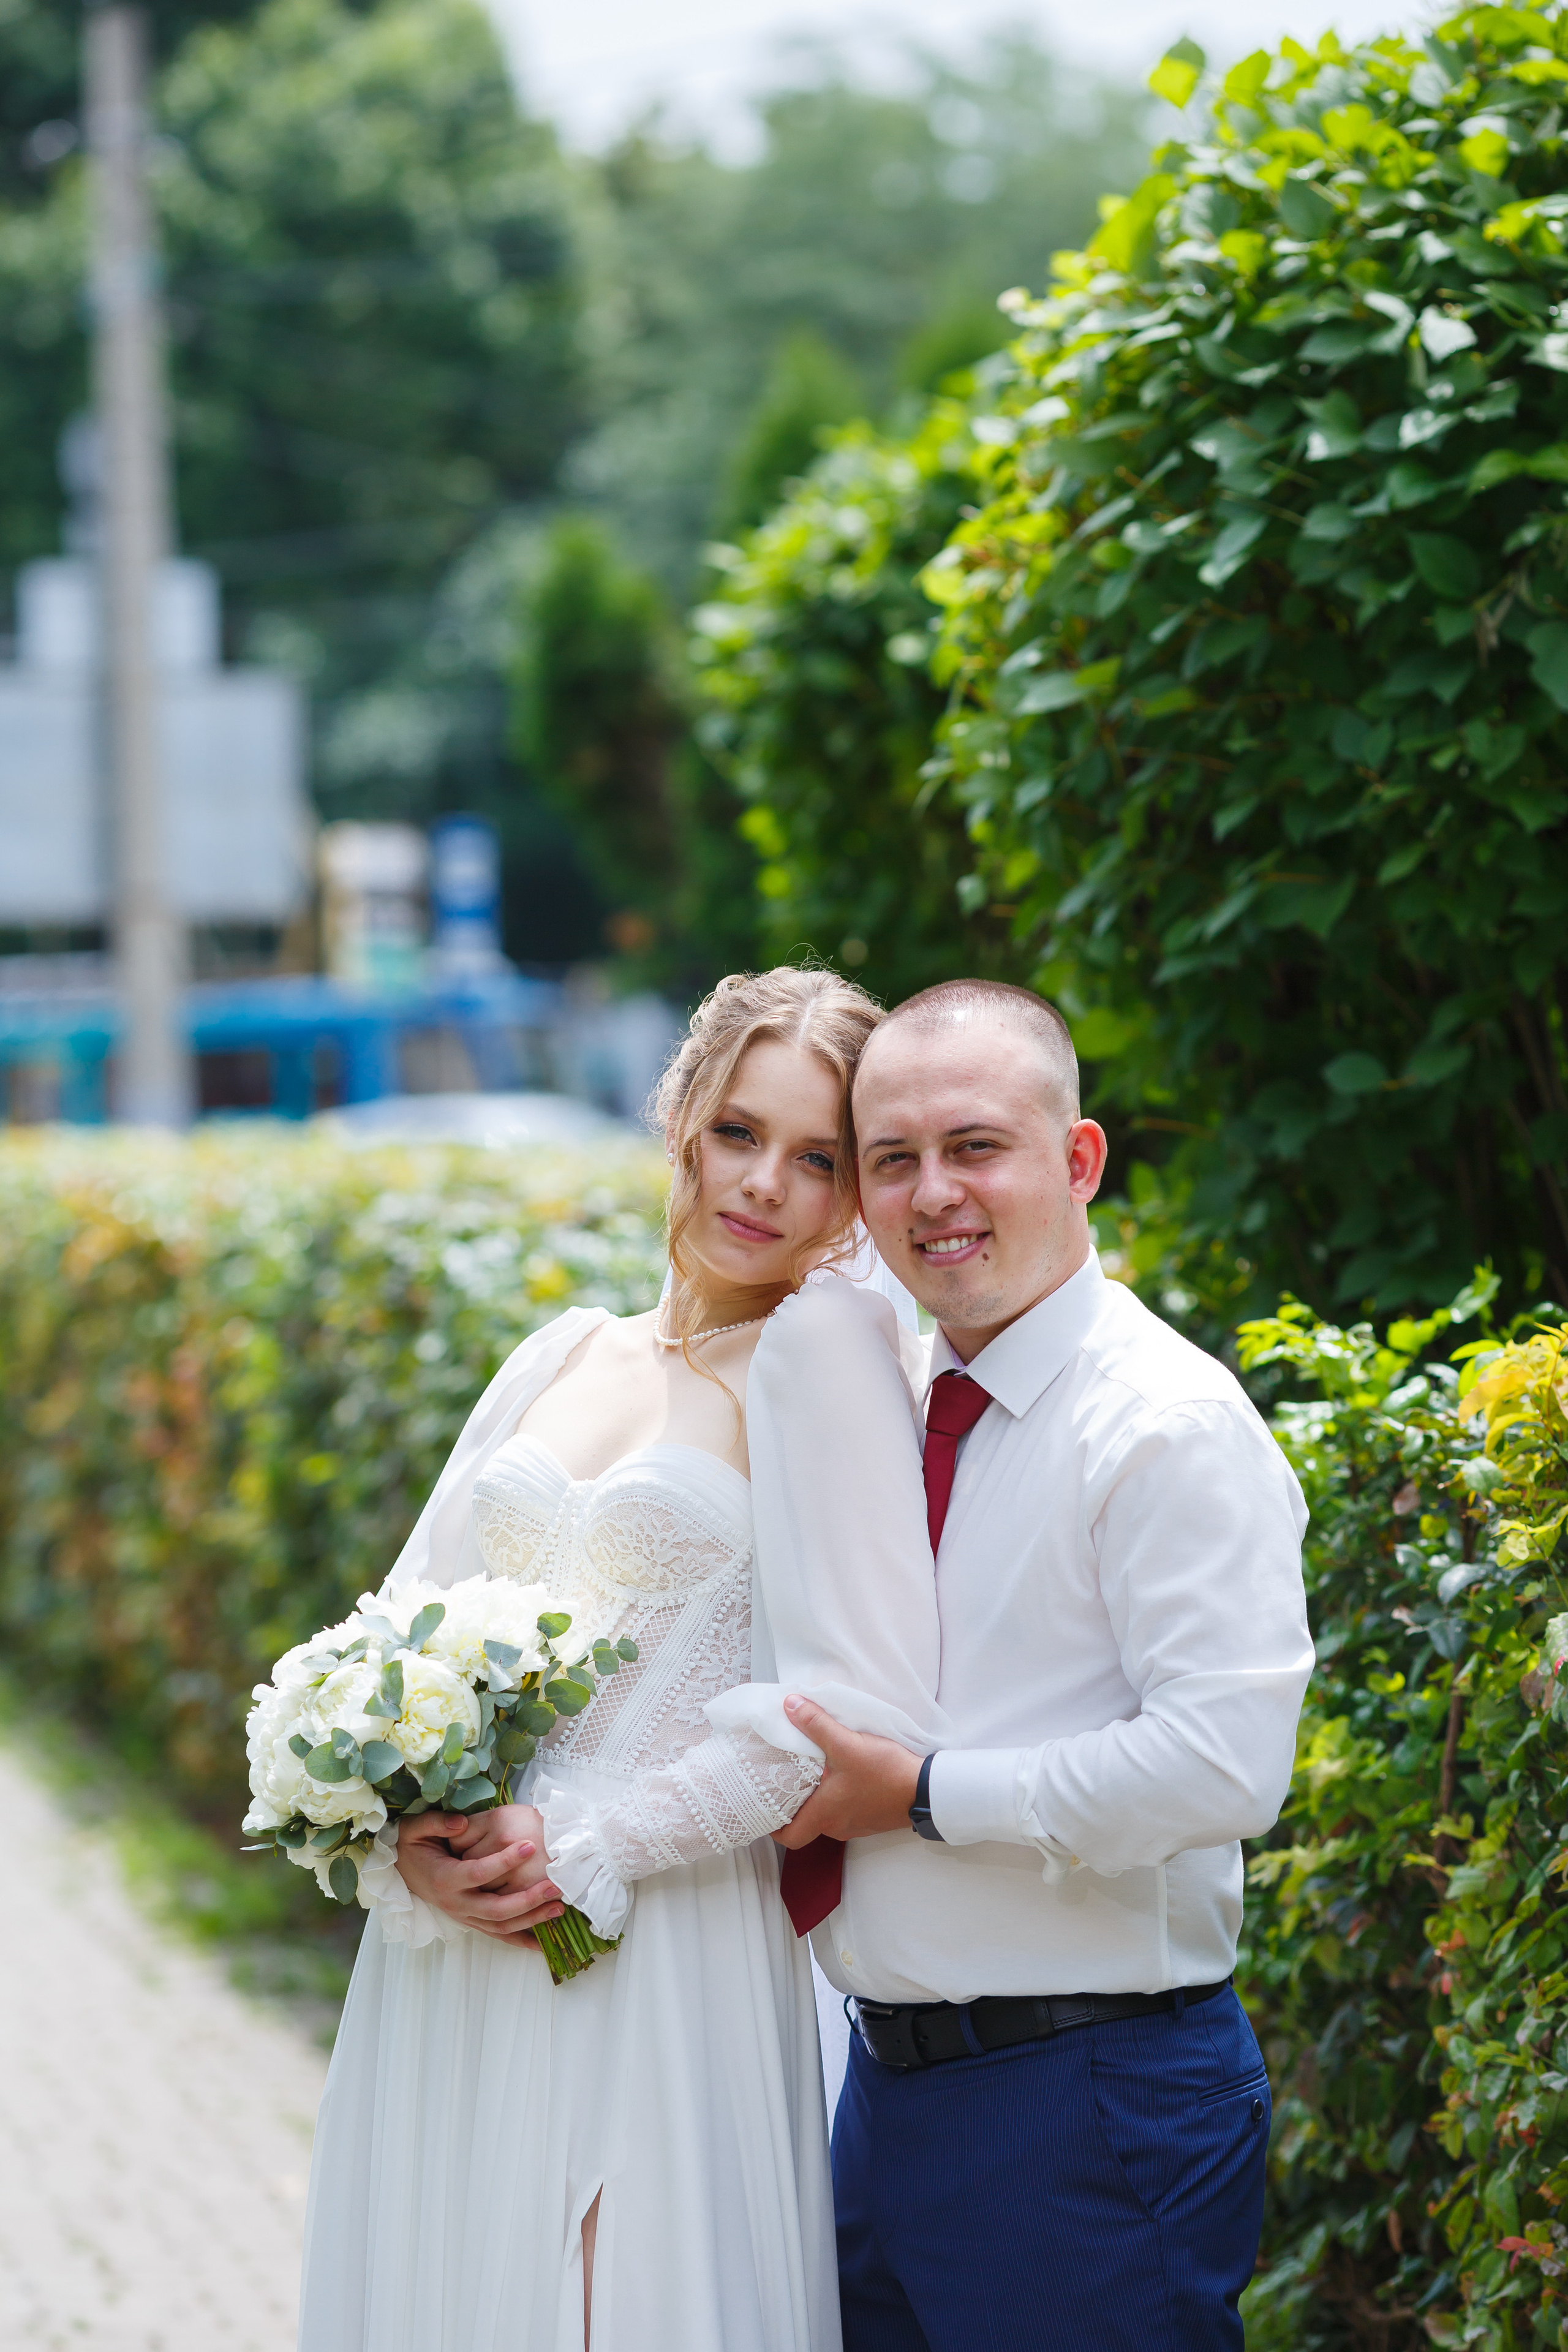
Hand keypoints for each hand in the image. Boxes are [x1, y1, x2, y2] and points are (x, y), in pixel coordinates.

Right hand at [396, 1807, 565, 1949]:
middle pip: (495, 1909)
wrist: (401, 1868)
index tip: (530, 1845)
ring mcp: (463, 1915)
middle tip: (555, 1885)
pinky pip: (497, 1935)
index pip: (478, 1873)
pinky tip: (544, 1941)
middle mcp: (455, 1903)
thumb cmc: (412, 1845)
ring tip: (559, 1907)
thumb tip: (461, 1824)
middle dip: (528, 1900)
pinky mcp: (469, 1920)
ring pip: (500, 1926)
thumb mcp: (414, 1828)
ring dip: (531, 1920)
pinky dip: (520, 1940)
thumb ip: (436, 1823)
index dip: (504, 1861)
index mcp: (443, 1878)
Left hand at [769, 1698, 921, 1845]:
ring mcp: (855, 1825)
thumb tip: (789, 1705)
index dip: (772, 1826)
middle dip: (794, 1802)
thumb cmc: (885, 1774)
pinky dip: (838, 1797)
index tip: (764, 1808)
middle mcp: (836, 1826)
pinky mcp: (871, 1819)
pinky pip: (845, 1811)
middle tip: (783, 1780)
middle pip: (806, 1823)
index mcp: (824, 1816)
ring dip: (818, 1797)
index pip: (788, 1836)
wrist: (926, 1790)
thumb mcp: (847, 1744)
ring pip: (826, 1816)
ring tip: (811, 1772)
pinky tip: (842, 1775)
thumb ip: (816, 1724)